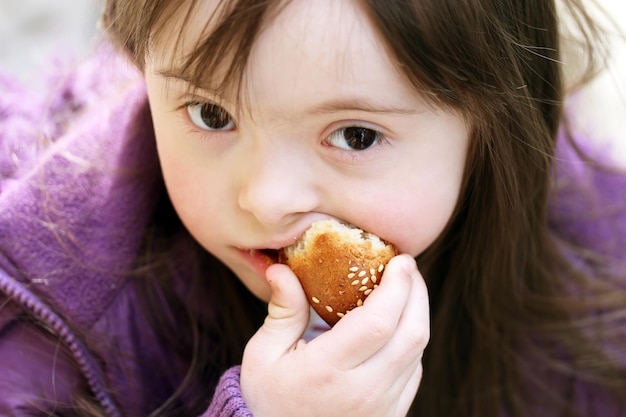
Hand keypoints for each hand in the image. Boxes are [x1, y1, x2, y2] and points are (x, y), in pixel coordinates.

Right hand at [240, 254, 429, 416]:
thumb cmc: (267, 398)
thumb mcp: (264, 354)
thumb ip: (283, 310)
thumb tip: (282, 268)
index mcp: (328, 371)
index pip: (378, 322)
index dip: (397, 286)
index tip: (399, 259)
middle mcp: (363, 392)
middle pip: (412, 334)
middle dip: (416, 292)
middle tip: (406, 266)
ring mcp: (382, 407)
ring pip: (418, 352)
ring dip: (418, 314)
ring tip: (404, 289)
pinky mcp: (392, 415)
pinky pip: (413, 370)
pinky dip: (411, 340)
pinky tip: (398, 323)